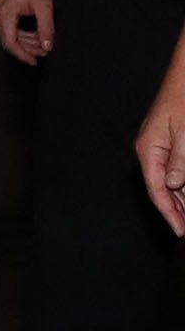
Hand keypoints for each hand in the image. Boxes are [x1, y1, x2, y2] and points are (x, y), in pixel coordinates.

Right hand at [0, 0, 55, 63]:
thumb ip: (46, 28)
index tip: (33, 61)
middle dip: (27, 47)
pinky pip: (9, 26)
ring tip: (42, 44)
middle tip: (44, 51)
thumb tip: (47, 46)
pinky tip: (34, 34)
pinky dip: (21, 32)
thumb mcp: (44, 5)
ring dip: (25, 40)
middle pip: (9, 39)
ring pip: (9, 33)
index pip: (9, 42)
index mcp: (4, 13)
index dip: (22, 54)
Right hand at [136, 63, 184, 235]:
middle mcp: (151, 150)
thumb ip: (180, 160)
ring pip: (170, 181)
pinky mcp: (170, 142)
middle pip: (162, 189)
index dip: (169, 212)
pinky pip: (175, 169)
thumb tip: (174, 185)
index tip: (180, 231)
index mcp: (148, 149)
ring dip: (182, 200)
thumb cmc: (184, 99)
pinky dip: (183, 185)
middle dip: (176, 211)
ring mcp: (160, 147)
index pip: (157, 189)